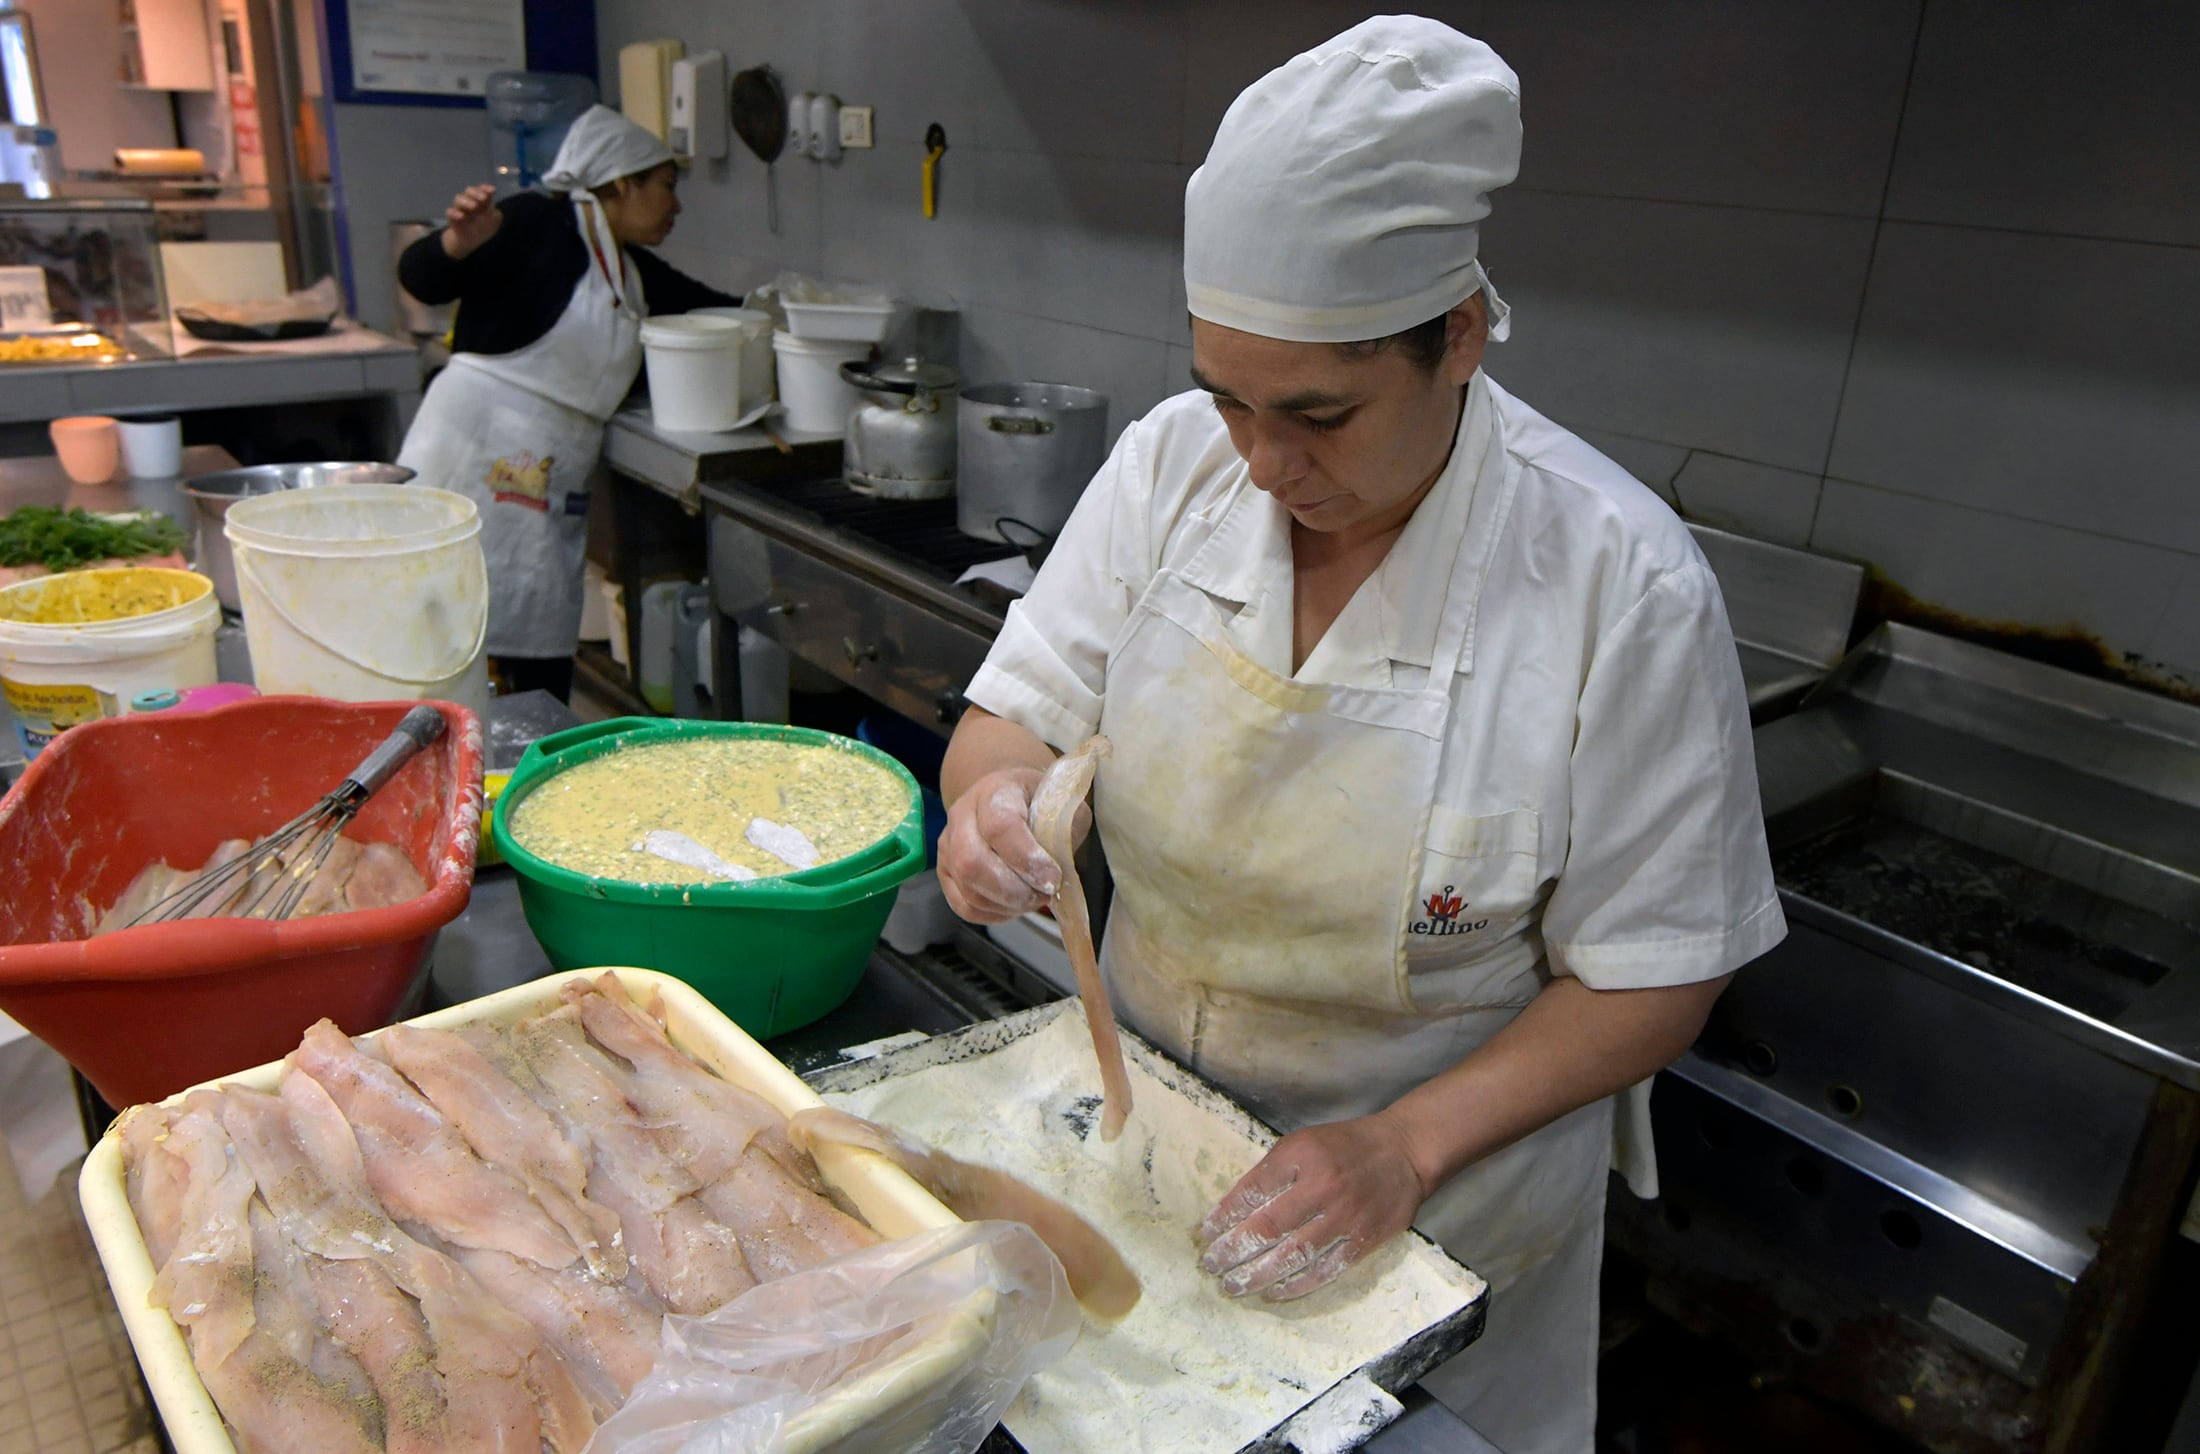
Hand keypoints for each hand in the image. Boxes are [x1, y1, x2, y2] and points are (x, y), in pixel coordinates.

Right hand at [441, 184, 501, 258]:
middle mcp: (469, 200)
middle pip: (469, 191)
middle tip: (483, 198)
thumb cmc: (484, 226)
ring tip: (474, 207)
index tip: (492, 191)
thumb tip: (492, 210)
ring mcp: (459, 207)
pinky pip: (450, 212)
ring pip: (459, 198)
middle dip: (476, 193)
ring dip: (466, 201)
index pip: (482, 190)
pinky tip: (461, 216)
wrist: (471, 239)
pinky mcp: (452, 216)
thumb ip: (494, 215)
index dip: (486, 188)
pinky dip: (455, 213)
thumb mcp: (494, 222)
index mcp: (481, 199)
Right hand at [938, 767, 1079, 923]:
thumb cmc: (1038, 805)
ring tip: (1032, 900)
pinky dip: (993, 914)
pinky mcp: (945, 871)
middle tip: (1043, 895)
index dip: (1026, 859)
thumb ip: (1067, 829)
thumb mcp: (1061, 806)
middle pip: (971, 862)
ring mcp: (947, 845)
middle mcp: (962, 815)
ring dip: (1006, 905)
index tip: (1052, 878)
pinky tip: (1014, 906)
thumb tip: (1061, 861)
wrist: (1009, 801)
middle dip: (1013, 890)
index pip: (1000, 826)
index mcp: (994, 791)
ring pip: (967, 890)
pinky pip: (963, 906)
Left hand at [1198, 1112, 1428, 1301]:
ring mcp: (1345, 1216)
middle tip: (1212, 1267)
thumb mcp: (1302, 1144)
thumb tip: (1234, 1211)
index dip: (1224, 1217)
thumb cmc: (1344, 1147)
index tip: (1205, 1234)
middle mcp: (1321, 1186)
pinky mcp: (1364, 1239)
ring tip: (1234, 1286)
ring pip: (1293, 1255)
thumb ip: (1272, 1173)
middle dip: (1234, 1251)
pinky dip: (1297, 1285)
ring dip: (1259, 1275)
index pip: (1252, 1191)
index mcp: (1300, 1156)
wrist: (1403, 1152)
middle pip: (1267, 1228)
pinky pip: (1325, 1270)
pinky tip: (1275, 1292)